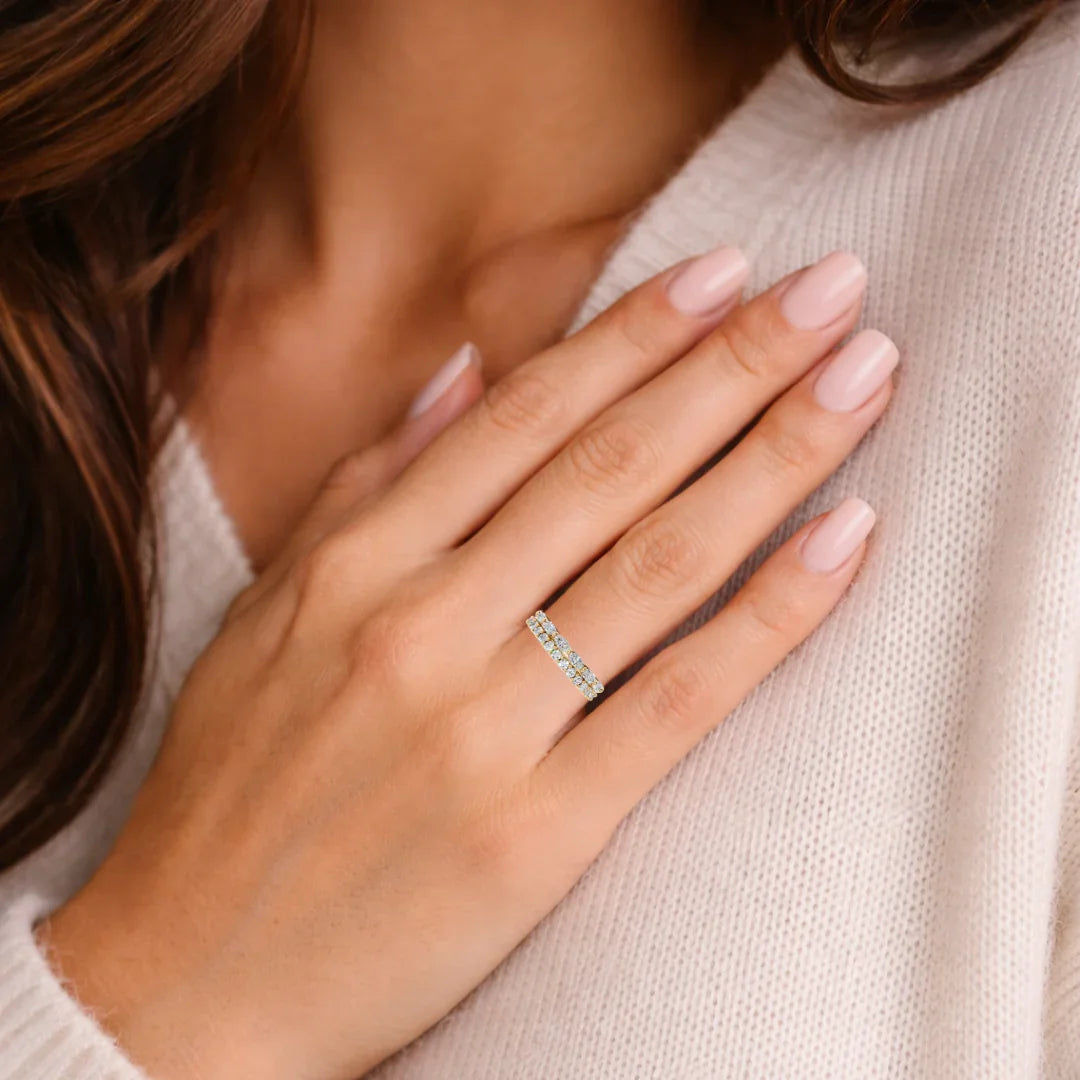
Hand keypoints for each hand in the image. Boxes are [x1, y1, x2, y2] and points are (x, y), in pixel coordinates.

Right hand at [39, 246, 892, 1079]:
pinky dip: (769, 618)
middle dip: (732, 364)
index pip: (524, 416)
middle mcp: (422, 625)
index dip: (632, 334)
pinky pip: (676, 703)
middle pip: (610, 466)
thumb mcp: (270, 611)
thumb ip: (367, 483)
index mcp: (355, 564)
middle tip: (831, 290)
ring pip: (657, 562)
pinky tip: (845, 544)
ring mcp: (483, 726)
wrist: (196, 976)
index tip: (721, 270)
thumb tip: (461, 369)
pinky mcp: (537, 830)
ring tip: (862, 381)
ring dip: (773, 459)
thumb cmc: (233, 786)